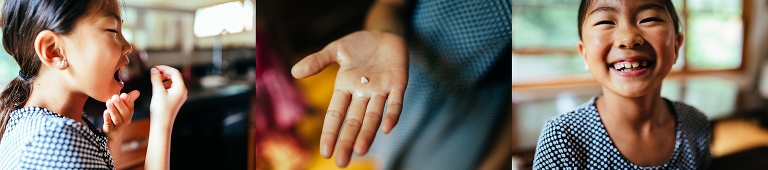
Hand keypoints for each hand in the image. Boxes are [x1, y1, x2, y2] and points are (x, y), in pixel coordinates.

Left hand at [102, 90, 140, 135]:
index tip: (123, 94)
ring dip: (113, 111)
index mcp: (130, 113)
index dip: (128, 101)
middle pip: (125, 113)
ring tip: (109, 102)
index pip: (131, 107)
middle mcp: (126, 120)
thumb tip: (137, 92)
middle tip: (115, 97)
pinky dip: (108, 118)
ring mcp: (118, 125)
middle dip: (120, 105)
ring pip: (117, 119)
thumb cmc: (119, 114)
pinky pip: (109, 124)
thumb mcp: (124, 106)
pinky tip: (106, 112)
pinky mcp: (110, 129)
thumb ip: (129, 99)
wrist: (113, 129)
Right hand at [148, 65, 187, 124]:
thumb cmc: (161, 109)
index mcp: (181, 88)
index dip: (164, 68)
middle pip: (175, 76)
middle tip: (154, 72)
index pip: (175, 72)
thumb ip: (156, 78)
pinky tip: (157, 88)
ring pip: (172, 82)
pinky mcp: (175, 100)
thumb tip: (154, 70)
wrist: (161, 124)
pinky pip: (171, 88)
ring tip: (155, 80)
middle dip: (164, 73)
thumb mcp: (157, 91)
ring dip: (164, 79)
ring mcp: (179, 96)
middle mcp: (182, 91)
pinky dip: (164, 85)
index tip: (154, 68)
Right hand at [291, 30, 407, 166]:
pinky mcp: (398, 83)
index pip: (336, 114)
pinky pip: (395, 102)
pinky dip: (391, 115)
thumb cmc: (359, 45)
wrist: (385, 33)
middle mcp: (362, 94)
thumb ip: (318, 61)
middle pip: (354, 121)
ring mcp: (381, 90)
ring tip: (360, 151)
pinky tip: (386, 128)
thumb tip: (294, 72)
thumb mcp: (336, 49)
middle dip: (347, 141)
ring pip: (373, 116)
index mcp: (346, 88)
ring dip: (367, 133)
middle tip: (341, 162)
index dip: (330, 132)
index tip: (325, 152)